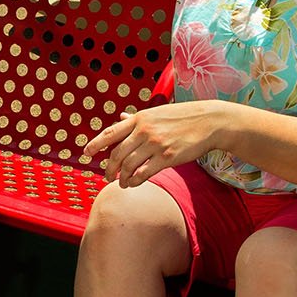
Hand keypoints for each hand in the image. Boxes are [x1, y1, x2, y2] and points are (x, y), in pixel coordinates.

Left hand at [87, 101, 216, 187]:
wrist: (210, 122)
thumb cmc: (182, 117)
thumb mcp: (156, 113)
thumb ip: (136, 119)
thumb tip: (120, 117)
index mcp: (139, 119)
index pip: (110, 133)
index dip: (96, 144)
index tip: (86, 153)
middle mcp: (144, 131)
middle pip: (117, 154)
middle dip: (109, 168)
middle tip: (106, 176)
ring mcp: (155, 144)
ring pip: (129, 166)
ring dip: (122, 178)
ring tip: (122, 183)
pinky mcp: (168, 157)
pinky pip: (144, 173)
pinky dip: (136, 181)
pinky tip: (134, 184)